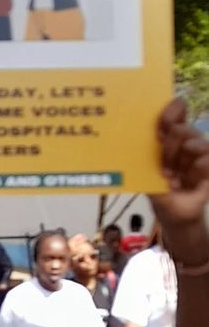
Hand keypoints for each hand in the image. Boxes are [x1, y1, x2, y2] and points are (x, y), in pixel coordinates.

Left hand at [151, 100, 208, 253]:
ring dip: (184, 158)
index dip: (173, 110)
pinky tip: (190, 181)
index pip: (175, 114)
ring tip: (175, 174)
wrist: (175, 216)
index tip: (167, 116)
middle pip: (183, 129)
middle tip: (164, 164)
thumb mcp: (147, 178)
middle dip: (171, 144)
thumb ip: (142, 163)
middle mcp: (185, 142)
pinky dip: (197, 170)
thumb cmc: (159, 193)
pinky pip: (206, 160)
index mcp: (167, 139)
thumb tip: (126, 146)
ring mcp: (199, 154)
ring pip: (198, 142)